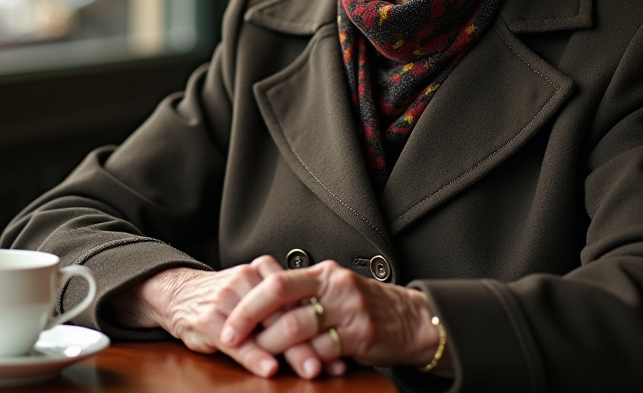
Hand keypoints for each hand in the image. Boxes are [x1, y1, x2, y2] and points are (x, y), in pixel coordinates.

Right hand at [110, 256, 339, 377]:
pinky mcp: (209, 319)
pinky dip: (253, 356)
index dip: (322, 324)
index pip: (299, 298)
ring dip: (289, 352)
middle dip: (311, 341)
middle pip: (286, 314)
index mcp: (263, 272)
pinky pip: (236, 341)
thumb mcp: (255, 294)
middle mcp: (247, 280)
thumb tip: (326, 331)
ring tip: (309, 369)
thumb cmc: (225, 299)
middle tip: (330, 363)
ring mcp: (227, 299)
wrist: (178, 292)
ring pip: (265, 328)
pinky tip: (269, 368)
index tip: (342, 346)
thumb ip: (283, 306)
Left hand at [220, 260, 441, 369]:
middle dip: (253, 326)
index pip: (275, 282)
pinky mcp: (361, 334)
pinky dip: (307, 361)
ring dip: (275, 347)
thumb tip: (260, 313)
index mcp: (323, 274)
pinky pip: (324, 350)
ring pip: (298, 328)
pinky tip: (299, 369)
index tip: (229, 325)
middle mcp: (334, 285)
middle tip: (235, 344)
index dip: (248, 305)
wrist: (413, 320)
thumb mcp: (335, 292)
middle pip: (281, 302)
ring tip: (264, 360)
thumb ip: (304, 297)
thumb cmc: (367, 308)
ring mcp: (348, 309)